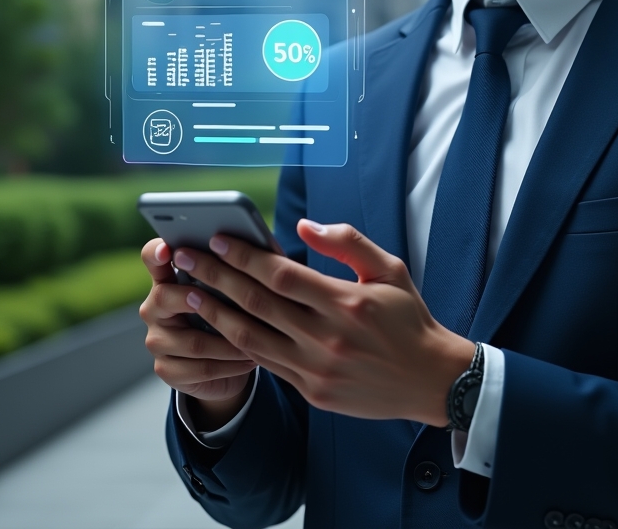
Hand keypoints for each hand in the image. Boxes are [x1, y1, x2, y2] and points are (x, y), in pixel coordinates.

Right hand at [139, 238, 256, 426]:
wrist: (224, 360)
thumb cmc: (231, 310)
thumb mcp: (232, 286)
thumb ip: (234, 267)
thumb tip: (257, 247)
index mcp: (167, 278)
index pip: (152, 257)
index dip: (156, 252)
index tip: (169, 249)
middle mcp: (154, 307)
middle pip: (164, 297)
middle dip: (200, 299)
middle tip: (231, 299)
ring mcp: (157, 340)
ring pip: (192, 341)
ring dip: (230, 341)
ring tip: (259, 337)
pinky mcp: (166, 369)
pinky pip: (200, 368)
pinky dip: (230, 364)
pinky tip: (251, 358)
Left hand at [174, 220, 474, 425]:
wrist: (429, 380)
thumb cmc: (408, 318)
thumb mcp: (389, 269)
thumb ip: (346, 242)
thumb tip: (302, 226)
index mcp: (347, 302)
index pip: (282, 275)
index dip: (245, 256)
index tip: (218, 239)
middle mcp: (327, 337)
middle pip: (258, 303)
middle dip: (217, 277)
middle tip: (187, 258)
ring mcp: (316, 368)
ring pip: (253, 338)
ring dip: (217, 314)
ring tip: (191, 294)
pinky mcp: (312, 391)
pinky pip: (266, 364)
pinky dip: (239, 343)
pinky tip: (221, 327)